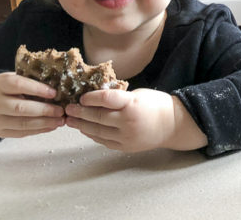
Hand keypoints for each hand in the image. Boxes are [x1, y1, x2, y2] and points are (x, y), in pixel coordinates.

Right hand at [0, 72, 65, 137]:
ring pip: (22, 123)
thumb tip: (58, 85)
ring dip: (44, 123)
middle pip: (20, 108)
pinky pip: (21, 133)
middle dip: (44, 110)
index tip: (54, 93)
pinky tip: (51, 126)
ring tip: (60, 120)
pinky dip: (38, 130)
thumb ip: (28, 81)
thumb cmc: (3, 89)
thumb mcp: (11, 78)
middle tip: (61, 110)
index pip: (18, 85)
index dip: (37, 89)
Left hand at [65, 88, 206, 152]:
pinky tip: (85, 129)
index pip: (106, 98)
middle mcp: (128, 121)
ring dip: (82, 125)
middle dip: (80, 112)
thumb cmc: (156, 105)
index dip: (90, 97)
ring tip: (71, 120)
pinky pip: (104, 141)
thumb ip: (119, 97)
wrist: (172, 125)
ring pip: (98, 131)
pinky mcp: (125, 147)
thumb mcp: (139, 94)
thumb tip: (95, 97)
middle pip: (98, 116)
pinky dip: (92, 135)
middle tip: (68, 108)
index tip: (81, 97)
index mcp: (132, 104)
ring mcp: (126, 136)